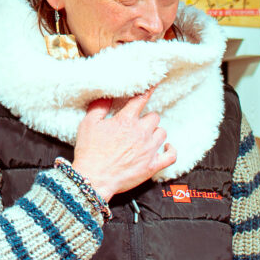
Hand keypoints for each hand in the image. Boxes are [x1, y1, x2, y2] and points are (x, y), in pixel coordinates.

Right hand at [71, 89, 175, 203]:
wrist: (94, 178)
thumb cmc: (89, 152)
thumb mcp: (88, 124)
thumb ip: (99, 107)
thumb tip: (107, 95)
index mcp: (126, 121)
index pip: (141, 99)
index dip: (149, 89)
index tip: (156, 81)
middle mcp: (141, 133)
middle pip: (154, 117)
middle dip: (147, 119)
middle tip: (136, 126)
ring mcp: (149, 150)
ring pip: (162, 133)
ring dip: (155, 133)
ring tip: (145, 137)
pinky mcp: (153, 166)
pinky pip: (171, 155)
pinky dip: (170, 150)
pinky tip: (166, 147)